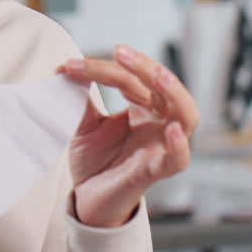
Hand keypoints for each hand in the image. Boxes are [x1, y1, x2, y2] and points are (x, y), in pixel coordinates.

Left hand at [55, 44, 198, 227]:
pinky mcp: (156, 171)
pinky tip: (172, 130)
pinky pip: (179, 160)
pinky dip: (179, 145)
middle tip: (120, 52)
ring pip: (186, 115)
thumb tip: (65, 66)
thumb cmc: (94, 160)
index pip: (132, 79)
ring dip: (174, 92)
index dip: (103, 69)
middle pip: (164, 87)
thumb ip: (80, 97)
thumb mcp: (84, 123)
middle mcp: (158, 123)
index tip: (71, 66)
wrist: (87, 199)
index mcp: (144, 108)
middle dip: (146, 66)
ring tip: (157, 76)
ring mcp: (160, 146)